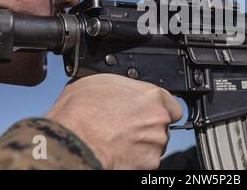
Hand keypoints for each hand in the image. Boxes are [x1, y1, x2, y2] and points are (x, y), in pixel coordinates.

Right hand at [46, 73, 182, 169]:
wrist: (74, 141)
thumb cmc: (82, 112)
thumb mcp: (100, 83)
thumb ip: (122, 88)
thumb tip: (117, 92)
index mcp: (151, 96)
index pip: (172, 106)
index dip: (158, 111)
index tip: (148, 114)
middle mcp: (158, 119)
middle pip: (161, 126)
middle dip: (147, 128)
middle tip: (125, 128)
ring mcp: (155, 143)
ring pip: (154, 145)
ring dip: (141, 145)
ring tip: (117, 141)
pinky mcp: (148, 164)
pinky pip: (145, 162)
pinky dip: (134, 161)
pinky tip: (118, 153)